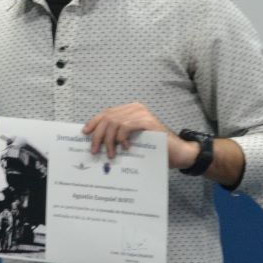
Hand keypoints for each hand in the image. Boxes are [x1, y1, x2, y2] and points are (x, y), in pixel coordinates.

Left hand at [82, 102, 197, 168]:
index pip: (106, 113)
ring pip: (114, 122)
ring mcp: (142, 113)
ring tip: (110, 154)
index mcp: (130, 110)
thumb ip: (117, 135)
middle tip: (95, 150)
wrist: (177, 153)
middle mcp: (135, 108)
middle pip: (107, 118)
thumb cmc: (153, 148)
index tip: (85, 133)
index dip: (94, 122)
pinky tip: (125, 147)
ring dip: (109, 140)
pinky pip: (126, 126)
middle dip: (98, 135)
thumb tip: (96, 140)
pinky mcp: (147, 121)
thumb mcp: (131, 139)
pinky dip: (122, 137)